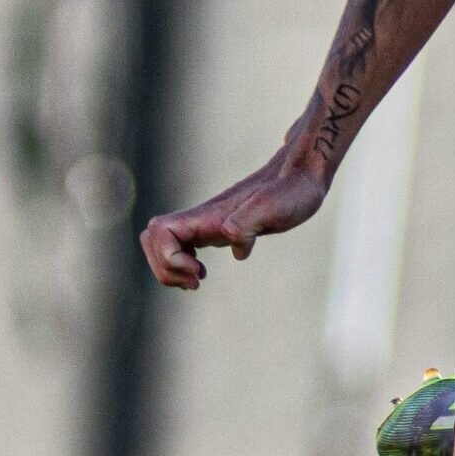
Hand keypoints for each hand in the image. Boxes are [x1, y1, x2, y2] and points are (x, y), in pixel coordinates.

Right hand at [140, 150, 327, 289]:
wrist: (303, 175)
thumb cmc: (293, 191)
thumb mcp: (275, 208)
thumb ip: (248, 222)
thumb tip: (230, 241)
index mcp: (209, 215)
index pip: (159, 231)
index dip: (169, 258)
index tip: (199, 270)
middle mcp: (202, 218)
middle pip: (151, 240)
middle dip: (165, 268)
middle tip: (197, 280)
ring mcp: (207, 223)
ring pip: (161, 244)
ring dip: (170, 269)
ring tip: (197, 279)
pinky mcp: (216, 229)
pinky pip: (179, 248)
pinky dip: (181, 266)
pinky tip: (202, 273)